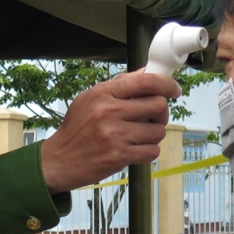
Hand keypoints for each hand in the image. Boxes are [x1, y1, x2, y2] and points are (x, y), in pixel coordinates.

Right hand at [40, 71, 181, 193]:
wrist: (60, 160)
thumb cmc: (77, 129)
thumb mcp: (90, 99)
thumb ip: (118, 86)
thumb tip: (147, 73)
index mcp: (103, 94)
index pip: (145, 81)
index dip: (166, 83)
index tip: (173, 89)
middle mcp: (109, 112)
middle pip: (158, 105)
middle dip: (161, 112)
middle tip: (152, 118)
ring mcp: (116, 135)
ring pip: (158, 131)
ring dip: (153, 134)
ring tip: (138, 136)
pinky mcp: (120, 156)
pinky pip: (152, 151)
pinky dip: (148, 151)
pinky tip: (135, 150)